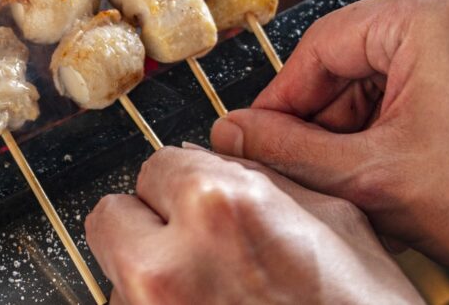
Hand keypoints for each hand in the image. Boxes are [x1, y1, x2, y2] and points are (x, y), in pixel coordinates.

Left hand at [85, 146, 418, 304]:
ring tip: (213, 292)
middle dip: (150, 221)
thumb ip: (259, 179)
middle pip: (113, 213)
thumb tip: (213, 157)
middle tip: (196, 243)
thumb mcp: (335, 223)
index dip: (186, 181)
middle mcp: (167, 262)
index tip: (203, 198)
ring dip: (151, 271)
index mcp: (216, 208)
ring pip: (118, 269)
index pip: (156, 163)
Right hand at [211, 0, 448, 275]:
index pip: (318, 47)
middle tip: (297, 166)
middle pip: (352, 57)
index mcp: (430, 10)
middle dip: (325, 118)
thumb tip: (236, 134)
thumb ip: (290, 151)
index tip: (253, 135)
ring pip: (385, 70)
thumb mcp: (378, 177)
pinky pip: (420, 78)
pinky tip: (390, 163)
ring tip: (352, 176)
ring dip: (359, 124)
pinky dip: (397, 121)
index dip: (279, 101)